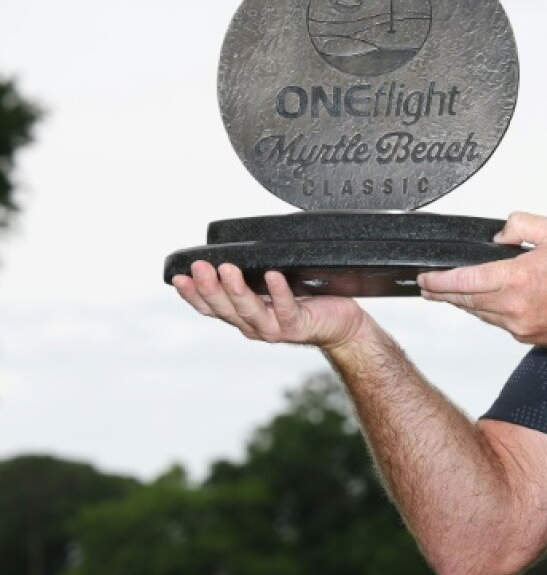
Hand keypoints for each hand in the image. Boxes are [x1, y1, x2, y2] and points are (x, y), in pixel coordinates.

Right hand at [171, 261, 370, 349]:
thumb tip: (235, 246)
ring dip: (235, 290)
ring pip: (248, 311)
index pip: (210, 307)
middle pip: (224, 309)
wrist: (341, 326)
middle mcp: (254, 325)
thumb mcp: (272, 287)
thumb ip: (253, 275)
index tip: (177, 276)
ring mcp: (275, 328)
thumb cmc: (307, 301)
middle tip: (198, 266)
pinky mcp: (298, 325)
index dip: (192, 294)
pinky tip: (273, 276)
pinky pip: (286, 309)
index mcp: (243, 315)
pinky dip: (278, 292)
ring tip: (227, 269)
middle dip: (208, 288)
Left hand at [417, 212, 546, 346]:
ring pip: (480, 313)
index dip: (439, 281)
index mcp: (516, 279)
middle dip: (443, 293)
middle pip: (465, 300)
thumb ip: (521, 225)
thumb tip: (500, 235)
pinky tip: (488, 303)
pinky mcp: (526, 336)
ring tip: (451, 294)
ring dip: (464, 303)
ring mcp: (518, 325)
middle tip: (428, 287)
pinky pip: (498, 322)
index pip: (464, 280)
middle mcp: (513, 306)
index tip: (424, 278)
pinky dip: (488, 312)